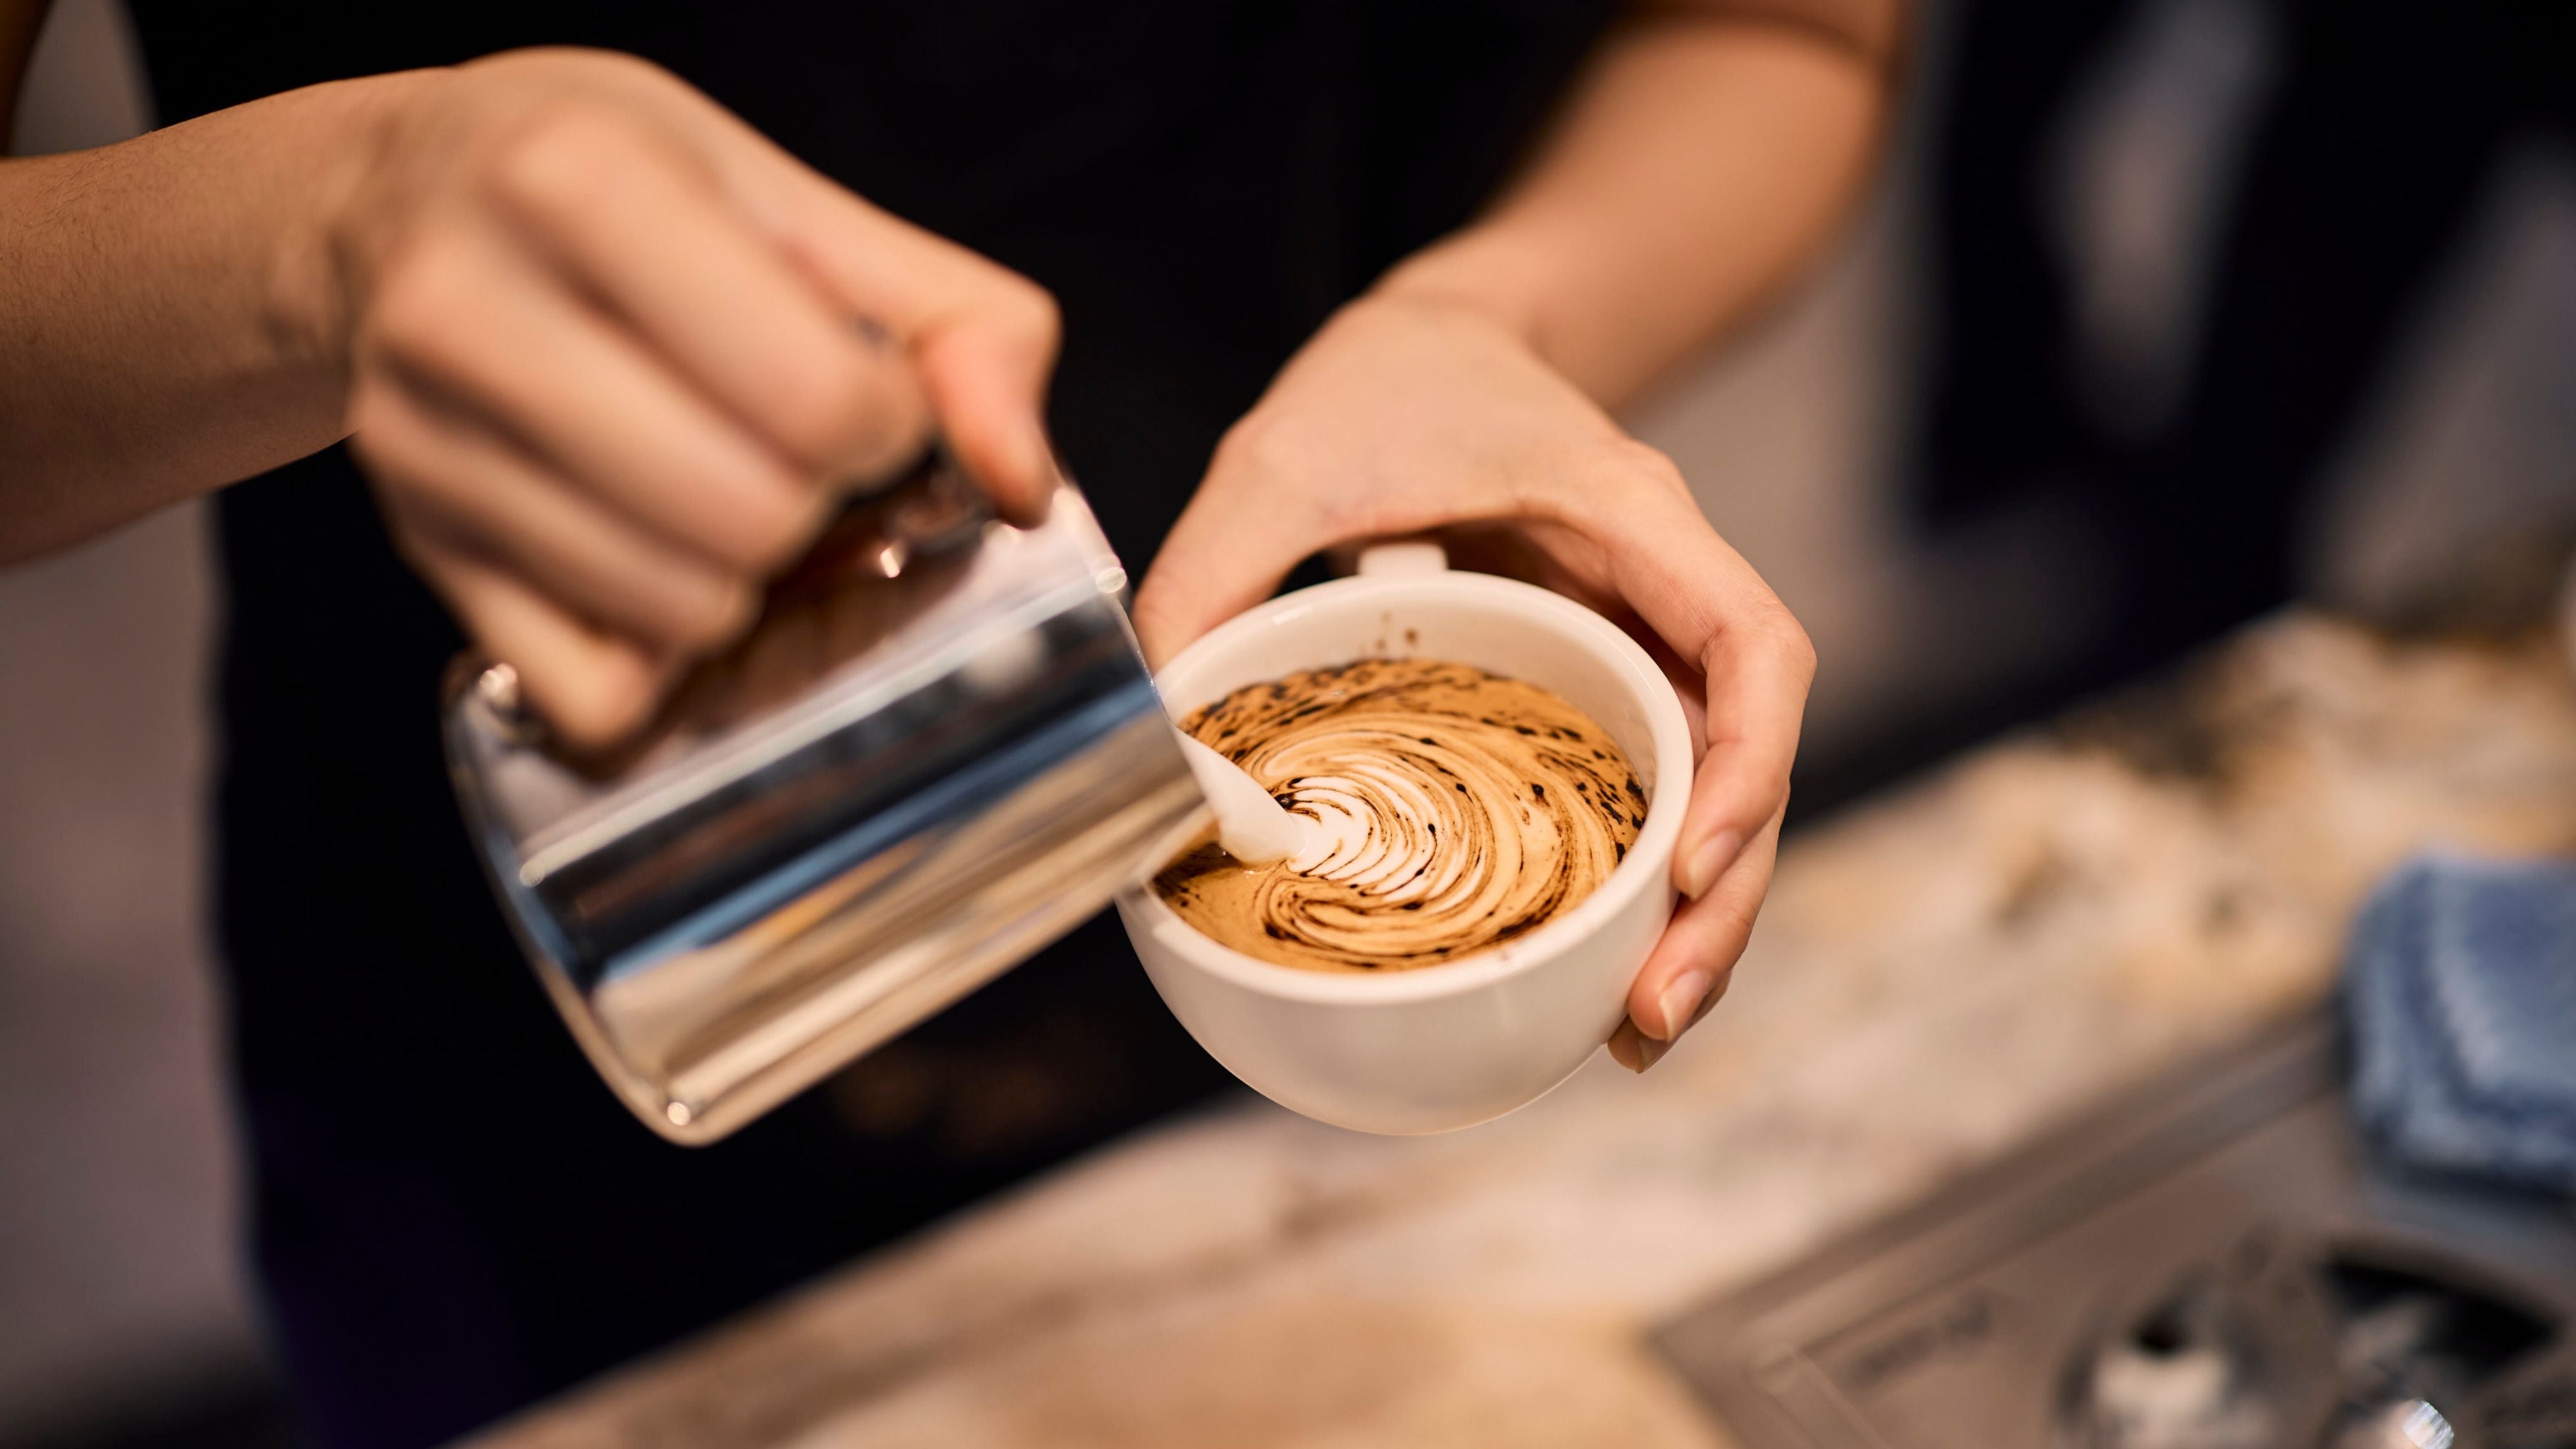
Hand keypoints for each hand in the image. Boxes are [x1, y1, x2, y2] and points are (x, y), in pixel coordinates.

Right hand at [335, 50, 1058, 746]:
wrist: (406, 196)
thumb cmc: (622, 190)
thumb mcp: (802, 205)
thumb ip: (960, 327)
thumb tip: (1021, 480)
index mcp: (579, 182)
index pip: (816, 399)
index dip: (883, 423)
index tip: (859, 395)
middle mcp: (466, 308)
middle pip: (749, 519)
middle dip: (815, 506)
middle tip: (792, 454)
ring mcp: (422, 442)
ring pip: (676, 614)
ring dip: (745, 581)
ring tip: (719, 493)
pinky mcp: (418, 549)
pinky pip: (593, 690)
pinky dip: (655, 660)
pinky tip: (653, 563)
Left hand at [1132, 292, 1813, 1070]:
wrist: (1446, 328)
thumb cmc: (1388, 375)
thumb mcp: (1279, 458)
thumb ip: (1211, 578)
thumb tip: (1146, 745)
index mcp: (1634, 517)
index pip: (1755, 644)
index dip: (1746, 765)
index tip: (1692, 868)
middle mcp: (1667, 590)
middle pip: (1750, 754)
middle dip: (1724, 896)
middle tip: (1652, 1018)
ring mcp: (1647, 641)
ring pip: (1712, 791)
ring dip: (1691, 914)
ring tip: (1632, 1034)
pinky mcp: (1607, 680)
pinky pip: (1648, 788)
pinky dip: (1633, 882)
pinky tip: (1591, 968)